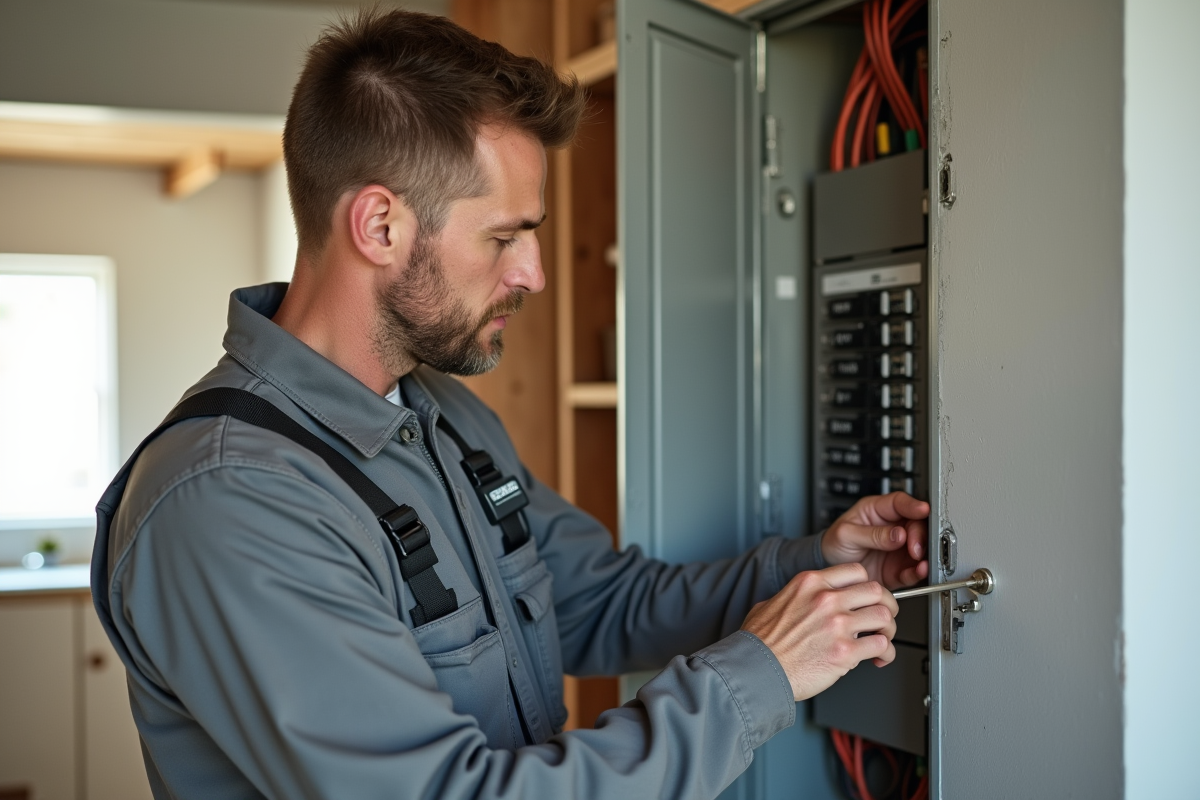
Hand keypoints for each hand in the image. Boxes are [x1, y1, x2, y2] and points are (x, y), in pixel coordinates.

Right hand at [741, 563, 898, 700]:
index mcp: (810, 584)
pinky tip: (879, 657)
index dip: (867, 585)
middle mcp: (826, 600)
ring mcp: (837, 624)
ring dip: (888, 629)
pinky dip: (886, 653)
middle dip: (886, 604)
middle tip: (882, 616)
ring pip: (884, 615)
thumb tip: (798, 602)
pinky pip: (881, 646)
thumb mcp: (770, 604)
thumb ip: (792, 597)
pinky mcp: (844, 651)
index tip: (867, 596)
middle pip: (876, 590)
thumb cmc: (759, 643)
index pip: (856, 572)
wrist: (756, 670)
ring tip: (883, 637)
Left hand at [821, 492, 929, 589]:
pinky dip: (919, 571)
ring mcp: (898, 549)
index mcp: (878, 511)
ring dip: (924, 554)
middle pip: (916, 524)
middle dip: (919, 535)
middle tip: (914, 546)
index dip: (913, 505)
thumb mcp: (845, 534)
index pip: (900, 502)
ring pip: (920, 547)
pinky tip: (919, 571)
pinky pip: (913, 570)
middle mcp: (892, 528)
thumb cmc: (835, 542)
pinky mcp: (898, 569)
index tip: (923, 510)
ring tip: (919, 560)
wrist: (829, 566)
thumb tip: (898, 534)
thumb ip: (871, 534)